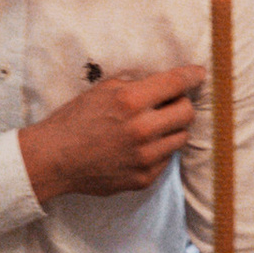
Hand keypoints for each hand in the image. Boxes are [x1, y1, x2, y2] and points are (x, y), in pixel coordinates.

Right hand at [21, 67, 200, 201]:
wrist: (54, 159)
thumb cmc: (74, 120)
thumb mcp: (102, 90)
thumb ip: (135, 84)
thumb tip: (164, 82)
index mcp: (130, 102)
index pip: (176, 83)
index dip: (192, 75)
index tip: (199, 74)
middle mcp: (142, 130)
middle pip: (187, 112)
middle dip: (181, 104)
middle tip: (169, 104)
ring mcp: (144, 157)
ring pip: (181, 138)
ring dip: (171, 129)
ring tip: (151, 128)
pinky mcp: (143, 178)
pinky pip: (166, 160)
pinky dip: (158, 151)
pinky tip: (138, 148)